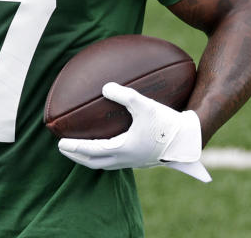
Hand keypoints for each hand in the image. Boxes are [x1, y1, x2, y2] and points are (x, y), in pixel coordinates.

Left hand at [57, 82, 211, 181]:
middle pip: (94, 163)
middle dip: (77, 156)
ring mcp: (134, 161)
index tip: (60, 143)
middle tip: (64, 148)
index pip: (91, 151)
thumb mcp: (144, 105)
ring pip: (105, 164)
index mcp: (122, 150)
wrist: (189, 140)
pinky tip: (108, 145)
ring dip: (90, 158)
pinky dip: (104, 155)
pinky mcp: (142, 159)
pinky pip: (116, 160)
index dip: (74, 147)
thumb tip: (105, 87)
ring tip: (81, 149)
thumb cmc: (166, 123)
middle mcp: (126, 159)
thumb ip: (123, 95)